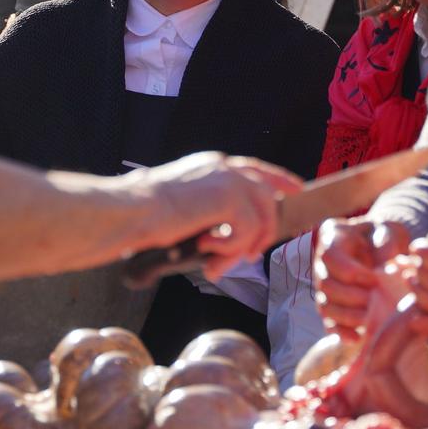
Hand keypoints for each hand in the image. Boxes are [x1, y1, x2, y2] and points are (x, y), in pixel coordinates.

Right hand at [127, 151, 302, 278]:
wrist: (131, 211)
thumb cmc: (145, 214)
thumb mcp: (185, 208)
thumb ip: (212, 213)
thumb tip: (232, 237)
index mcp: (212, 165)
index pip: (257, 169)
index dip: (279, 179)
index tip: (296, 190)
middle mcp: (224, 167)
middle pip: (268, 197)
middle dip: (264, 232)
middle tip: (247, 258)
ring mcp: (229, 180)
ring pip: (262, 218)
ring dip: (242, 248)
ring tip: (218, 263)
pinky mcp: (230, 198)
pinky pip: (249, 231)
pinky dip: (230, 249)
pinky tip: (207, 250)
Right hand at [312, 216, 413, 331]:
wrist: (380, 246)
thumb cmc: (384, 236)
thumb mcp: (389, 229)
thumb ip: (388, 241)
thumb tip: (385, 265)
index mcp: (333, 237)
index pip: (330, 257)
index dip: (351, 272)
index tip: (375, 279)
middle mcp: (322, 262)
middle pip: (325, 285)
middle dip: (350, 297)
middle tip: (373, 300)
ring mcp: (324, 285)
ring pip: (325, 306)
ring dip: (347, 316)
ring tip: (369, 319)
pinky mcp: (332, 305)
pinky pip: (328, 322)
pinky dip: (340, 332)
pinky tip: (356, 338)